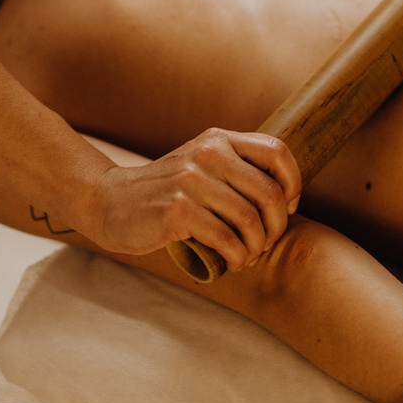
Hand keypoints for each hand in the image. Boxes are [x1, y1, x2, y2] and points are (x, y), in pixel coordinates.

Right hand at [91, 128, 301, 270]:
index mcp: (219, 140)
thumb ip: (236, 171)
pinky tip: (230, 262)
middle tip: (264, 244)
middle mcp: (208, 153)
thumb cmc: (165, 192)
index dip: (293, 183)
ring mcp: (192, 180)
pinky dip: (236, 256)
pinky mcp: (177, 208)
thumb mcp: (201, 167)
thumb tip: (286, 200)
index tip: (287, 208)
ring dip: (255, 247)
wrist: (109, 202)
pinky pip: (225, 238)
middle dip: (276, 227)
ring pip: (250, 219)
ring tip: (245, 257)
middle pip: (269, 193)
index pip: (277, 151)